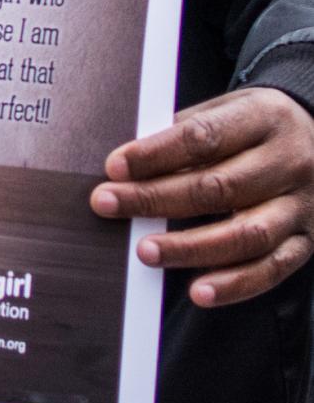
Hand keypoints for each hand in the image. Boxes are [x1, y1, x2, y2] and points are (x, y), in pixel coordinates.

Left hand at [91, 87, 313, 306]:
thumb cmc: (253, 126)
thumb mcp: (225, 110)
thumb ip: (182, 133)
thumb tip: (126, 165)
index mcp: (263, 118)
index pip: (204, 136)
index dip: (156, 153)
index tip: (114, 166)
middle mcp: (289, 161)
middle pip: (219, 187)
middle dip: (156, 199)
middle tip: (108, 204)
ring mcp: (301, 205)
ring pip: (247, 234)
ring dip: (191, 248)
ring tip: (145, 252)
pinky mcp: (307, 240)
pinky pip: (273, 268)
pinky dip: (235, 284)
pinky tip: (200, 291)